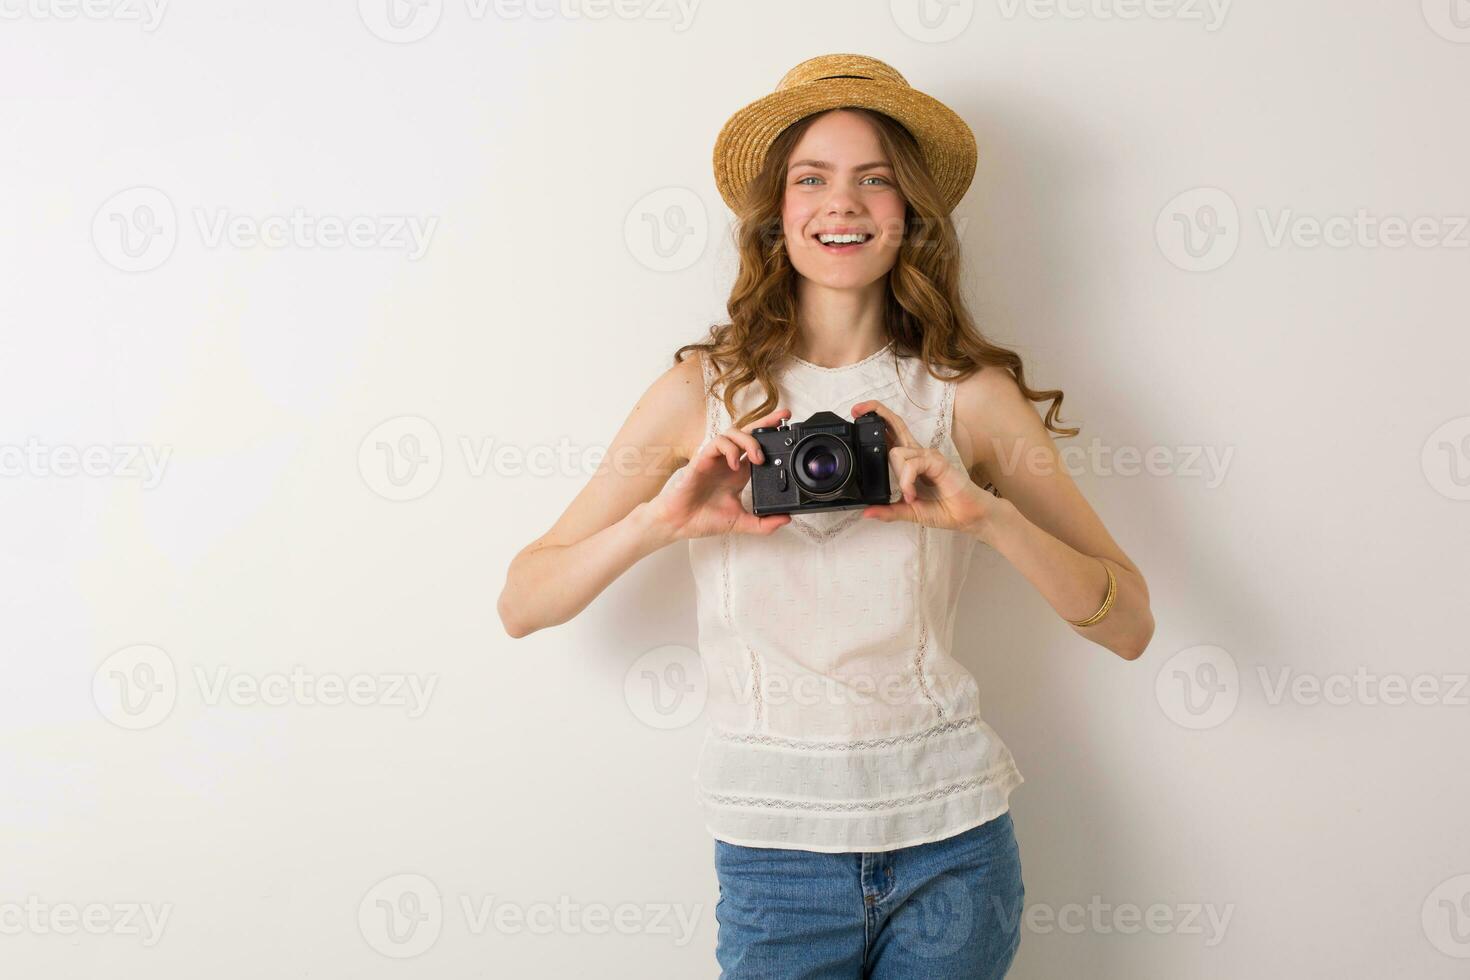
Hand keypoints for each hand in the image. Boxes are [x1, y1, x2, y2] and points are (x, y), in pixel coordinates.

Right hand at [647, 408, 793, 540]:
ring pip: (733, 433)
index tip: (789, 430)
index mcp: (740, 473)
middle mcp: (729, 462)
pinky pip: (717, 443)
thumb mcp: (741, 522)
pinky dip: (729, 449)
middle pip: (748, 432)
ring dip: (749, 440)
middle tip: (783, 418)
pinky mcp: (702, 460)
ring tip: (758, 458)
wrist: (680, 524)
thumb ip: (764, 523)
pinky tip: (735, 464)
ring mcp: (716, 459)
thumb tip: (787, 519)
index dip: (773, 436)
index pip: (758, 448)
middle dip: (767, 422)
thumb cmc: (704, 519)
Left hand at [852, 399, 999, 535]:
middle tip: (857, 410)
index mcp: (909, 461)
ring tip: (909, 496)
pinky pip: (912, 465)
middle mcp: (917, 454)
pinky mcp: (936, 461)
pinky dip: (907, 481)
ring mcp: (928, 455)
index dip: (875, 422)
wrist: (966, 516)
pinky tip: (912, 494)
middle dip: (876, 412)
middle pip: (895, 424)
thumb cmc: (943, 509)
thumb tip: (866, 512)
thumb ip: (888, 511)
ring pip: (897, 453)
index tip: (857, 414)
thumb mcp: (908, 511)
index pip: (891, 434)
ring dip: (899, 477)